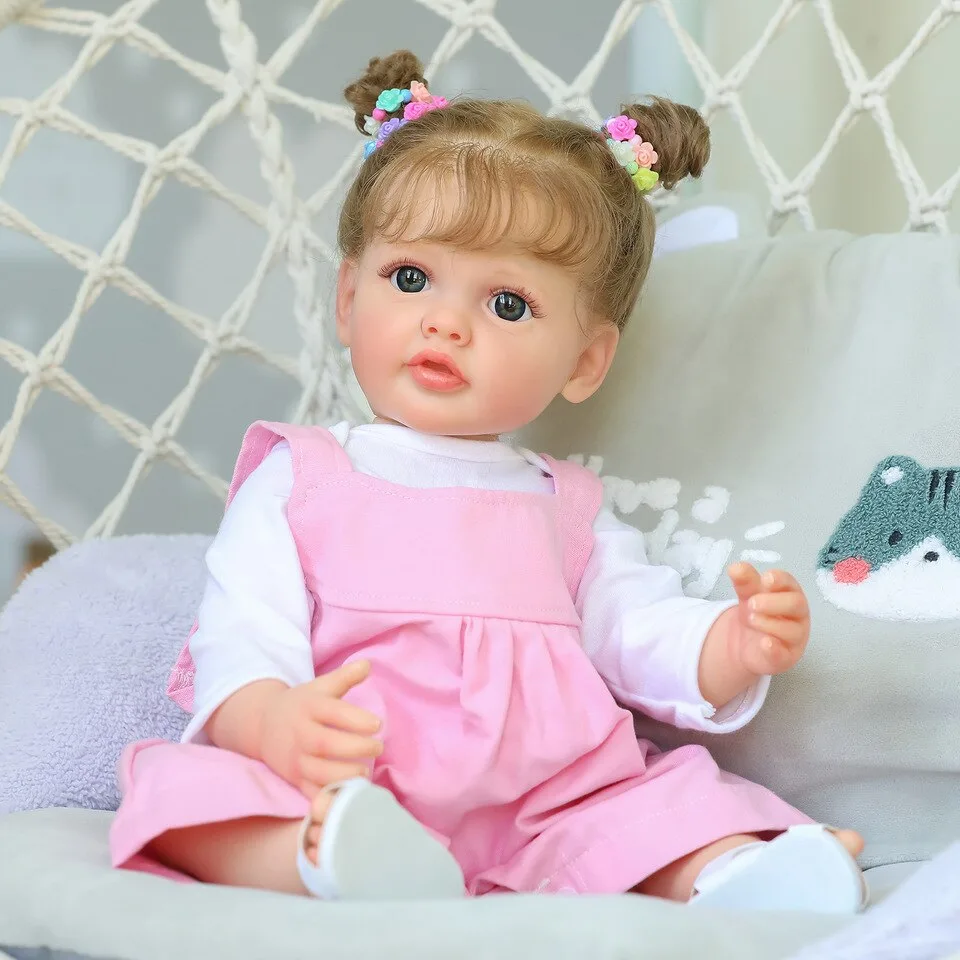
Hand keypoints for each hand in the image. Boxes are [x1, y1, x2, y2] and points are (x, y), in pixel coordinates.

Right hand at [259, 659, 382, 796]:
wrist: (262, 726)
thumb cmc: (301, 704)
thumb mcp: (320, 687)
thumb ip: (344, 677)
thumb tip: (368, 664)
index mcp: (309, 707)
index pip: (333, 712)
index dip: (355, 719)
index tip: (377, 724)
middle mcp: (300, 734)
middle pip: (325, 744)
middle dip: (354, 747)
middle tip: (378, 747)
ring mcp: (296, 759)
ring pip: (317, 772)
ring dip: (343, 775)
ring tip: (365, 772)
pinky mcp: (294, 779)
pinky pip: (310, 793)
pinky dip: (328, 798)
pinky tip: (349, 795)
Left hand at [728, 563, 809, 676]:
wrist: (747, 644)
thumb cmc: (756, 612)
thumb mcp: (748, 594)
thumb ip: (744, 582)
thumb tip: (735, 567)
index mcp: (790, 593)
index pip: (790, 583)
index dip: (780, 580)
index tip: (765, 579)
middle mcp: (797, 615)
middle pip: (796, 604)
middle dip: (774, 602)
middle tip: (751, 603)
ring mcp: (794, 637)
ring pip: (791, 630)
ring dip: (769, 623)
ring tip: (750, 619)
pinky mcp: (785, 657)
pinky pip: (785, 655)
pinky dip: (775, 649)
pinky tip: (764, 643)